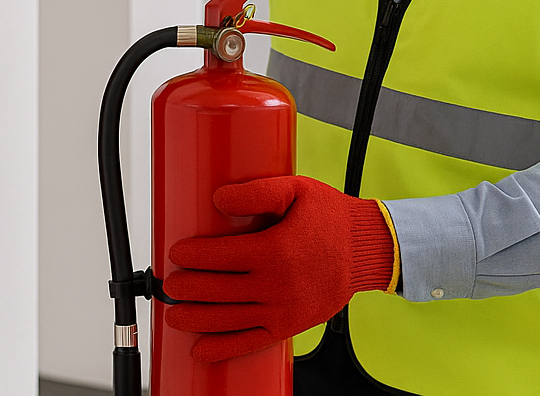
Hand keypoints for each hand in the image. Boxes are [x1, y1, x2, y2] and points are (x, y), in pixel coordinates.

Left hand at [161, 175, 396, 362]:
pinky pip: (251, 342)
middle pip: (218, 290)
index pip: (220, 256)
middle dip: (188, 288)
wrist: (367, 251)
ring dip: (196, 319)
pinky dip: (224, 348)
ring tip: (174, 314)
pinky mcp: (288, 326)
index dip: (193, 256)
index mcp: (274, 251)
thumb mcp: (295, 190)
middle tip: (171, 284)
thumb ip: (256, 192)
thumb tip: (218, 199)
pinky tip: (201, 350)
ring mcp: (282, 310)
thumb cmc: (331, 218)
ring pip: (228, 319)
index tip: (177, 253)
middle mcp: (276, 285)